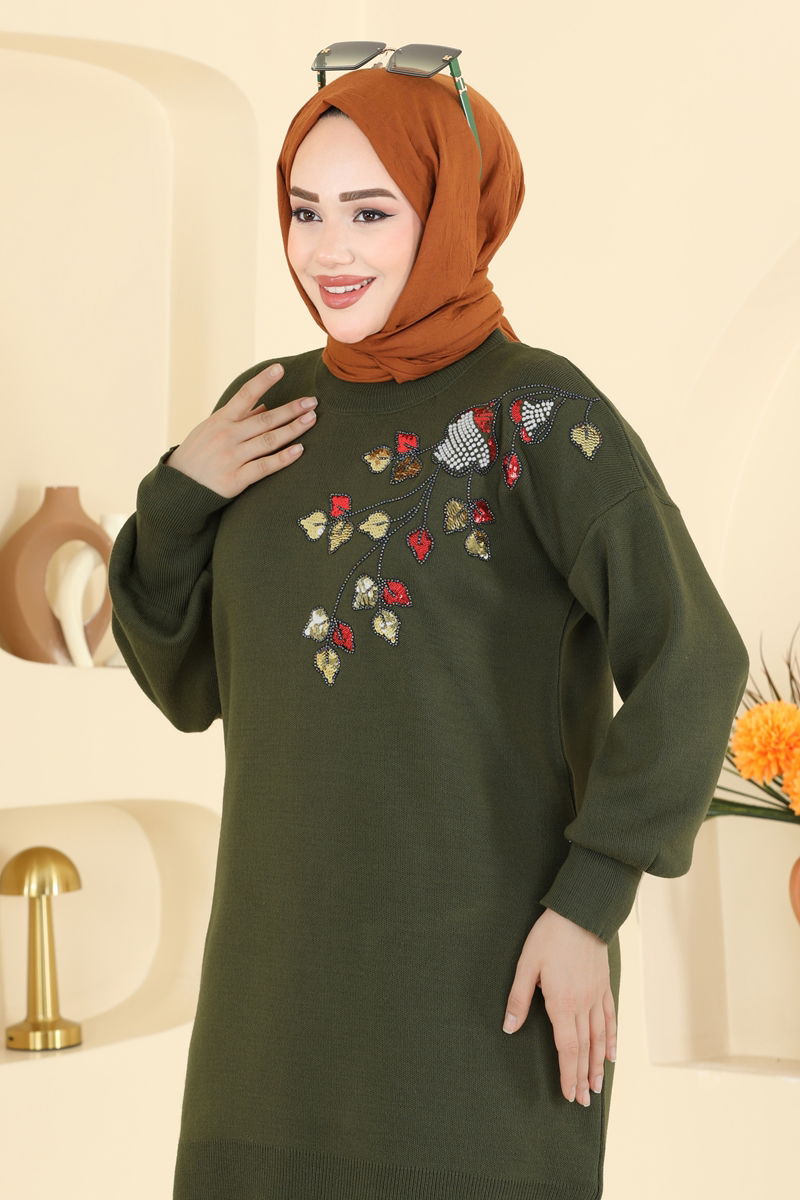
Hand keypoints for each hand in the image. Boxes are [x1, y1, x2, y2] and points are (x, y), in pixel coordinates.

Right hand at [165, 362, 317, 497]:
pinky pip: (264, 467)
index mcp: (221, 420)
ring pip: (268, 441)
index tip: (280, 368)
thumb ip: (239, 418)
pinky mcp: (235, 480)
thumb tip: (265, 405)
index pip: (245, 395)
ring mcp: (232, 458)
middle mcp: (227, 436)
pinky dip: (283, 458)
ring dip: (292, 429)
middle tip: (312, 401)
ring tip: (312, 419)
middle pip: (265, 419)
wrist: (178, 488)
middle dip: (291, 409)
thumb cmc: (198, 454)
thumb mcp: (212, 430)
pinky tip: (299, 450)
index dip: (263, 381)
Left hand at [502, 907, 616, 1105]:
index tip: (568, 1094)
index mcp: (562, 1003)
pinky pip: (610, 1017)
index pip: (567, 1048)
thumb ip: (519, 998)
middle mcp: (583, 1005)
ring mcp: (596, 996)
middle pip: (585, 1049)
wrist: (581, 913)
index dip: (567, 1073)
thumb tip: (509, 1026)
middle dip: (583, 1077)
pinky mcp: (604, 985)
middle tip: (584, 1101)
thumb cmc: (550, 936)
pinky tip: (612, 1054)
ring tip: (597, 1087)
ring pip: (600, 1038)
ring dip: (598, 1065)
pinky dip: (612, 1039)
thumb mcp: (526, 964)